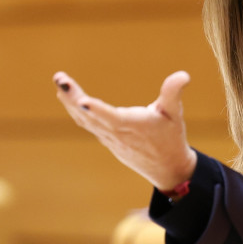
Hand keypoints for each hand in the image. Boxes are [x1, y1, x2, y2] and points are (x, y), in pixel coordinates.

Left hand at [54, 70, 197, 191]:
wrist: (166, 168)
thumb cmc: (171, 139)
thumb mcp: (175, 114)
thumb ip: (173, 93)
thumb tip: (183, 75)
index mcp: (132, 126)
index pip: (111, 117)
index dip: (96, 109)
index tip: (81, 100)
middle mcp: (116, 133)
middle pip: (89, 116)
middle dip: (72, 97)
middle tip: (59, 79)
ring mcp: (108, 138)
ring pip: (84, 120)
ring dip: (69, 102)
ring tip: (60, 85)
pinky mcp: (106, 140)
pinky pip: (87, 124)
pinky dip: (76, 111)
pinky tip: (68, 99)